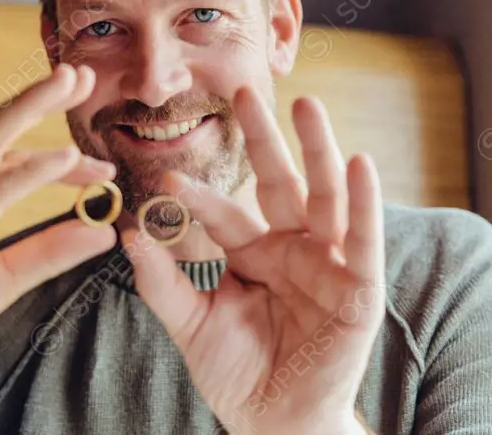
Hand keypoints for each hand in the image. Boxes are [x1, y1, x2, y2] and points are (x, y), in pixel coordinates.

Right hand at [0, 63, 117, 379]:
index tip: (94, 162)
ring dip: (31, 108)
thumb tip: (101, 231)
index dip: (49, 155)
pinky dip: (27, 173)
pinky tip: (64, 158)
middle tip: (81, 75)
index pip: (0, 157)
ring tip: (73, 83)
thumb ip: (47, 253)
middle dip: (37, 98)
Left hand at [124, 87, 383, 434]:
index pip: (222, 214)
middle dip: (264, 138)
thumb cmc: (238, 373)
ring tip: (307, 105)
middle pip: (278, 183)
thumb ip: (163, 282)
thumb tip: (127, 233)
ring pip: (323, 197)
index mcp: (253, 253)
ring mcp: (327, 264)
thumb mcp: (192, 325)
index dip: (196, 195)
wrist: (274, 423)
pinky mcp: (359, 289)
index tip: (164, 175)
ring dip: (317, 150)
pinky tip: (359, 162)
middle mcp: (292, 248)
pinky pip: (362, 240)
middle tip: (243, 90)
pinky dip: (364, 203)